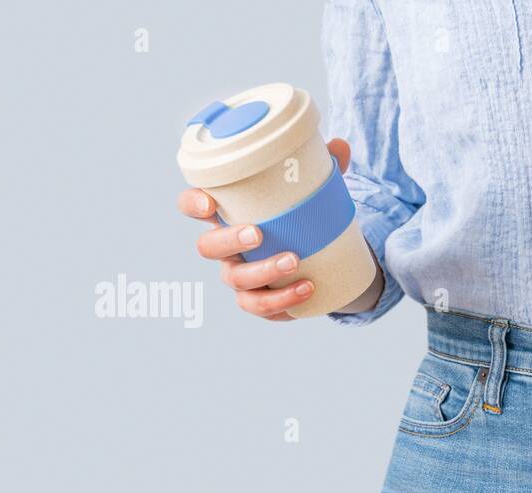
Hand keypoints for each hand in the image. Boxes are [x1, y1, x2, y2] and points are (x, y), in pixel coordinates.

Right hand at [177, 138, 351, 320]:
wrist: (319, 259)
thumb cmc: (298, 216)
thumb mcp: (309, 190)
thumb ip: (321, 168)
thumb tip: (340, 146)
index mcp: (227, 214)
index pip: (192, 206)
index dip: (192, 203)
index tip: (208, 202)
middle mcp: (225, 248)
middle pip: (208, 247)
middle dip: (229, 241)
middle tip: (258, 234)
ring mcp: (239, 276)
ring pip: (236, 280)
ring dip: (262, 272)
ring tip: (295, 261)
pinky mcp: (259, 300)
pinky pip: (261, 307)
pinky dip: (283, 299)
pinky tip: (308, 288)